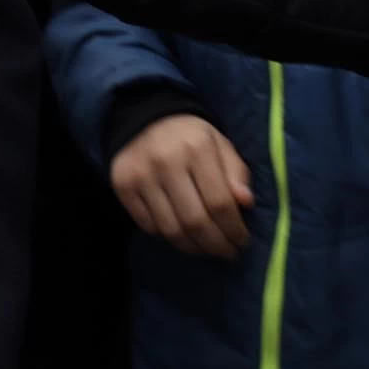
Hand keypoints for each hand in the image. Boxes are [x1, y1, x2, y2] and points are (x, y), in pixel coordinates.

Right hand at [109, 113, 251, 257]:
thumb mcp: (221, 144)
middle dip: (216, 245)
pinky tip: (182, 234)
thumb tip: (246, 203)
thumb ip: (237, 172)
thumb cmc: (191, 136)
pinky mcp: (122, 186)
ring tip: (207, 248)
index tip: (242, 241)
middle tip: (228, 252)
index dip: (234, 229)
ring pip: (171, 230)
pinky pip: (149, 226)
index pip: (219, 203)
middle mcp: (166, 161)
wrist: (144, 116)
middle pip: (195, 221)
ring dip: (194, 247)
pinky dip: (168, 236)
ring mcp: (141, 175)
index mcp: (197, 148)